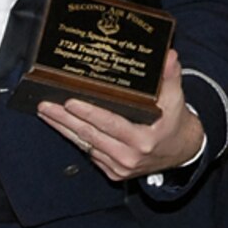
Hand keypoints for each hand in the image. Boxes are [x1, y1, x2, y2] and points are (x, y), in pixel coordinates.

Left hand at [38, 50, 204, 180]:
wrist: (182, 152)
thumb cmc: (175, 123)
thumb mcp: (176, 99)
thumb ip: (171, 76)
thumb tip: (168, 56)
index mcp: (143, 140)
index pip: (110, 124)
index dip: (89, 113)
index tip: (70, 101)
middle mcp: (129, 157)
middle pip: (90, 135)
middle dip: (64, 119)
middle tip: (46, 104)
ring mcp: (119, 167)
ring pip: (85, 145)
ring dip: (63, 128)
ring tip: (46, 112)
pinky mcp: (113, 172)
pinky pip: (89, 153)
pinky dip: (74, 138)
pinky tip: (60, 125)